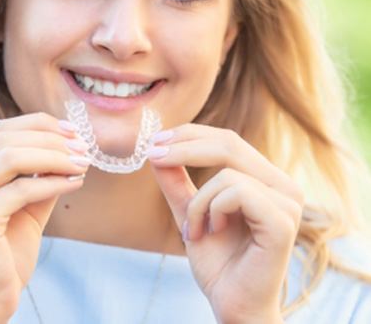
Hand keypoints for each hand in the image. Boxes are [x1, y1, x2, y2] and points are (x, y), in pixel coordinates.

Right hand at [0, 112, 90, 323]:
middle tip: (83, 147)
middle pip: (6, 138)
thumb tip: (70, 145)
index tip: (72, 131)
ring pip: (12, 157)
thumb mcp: (24, 204)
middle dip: (52, 139)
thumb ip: (39, 174)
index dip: (39, 125)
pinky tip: (75, 183)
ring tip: (82, 163)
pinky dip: (54, 182)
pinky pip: (22, 189)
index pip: (0, 130)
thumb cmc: (4, 253)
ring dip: (55, 156)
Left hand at [147, 124, 302, 323]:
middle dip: (184, 146)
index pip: (227, 140)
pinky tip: (213, 232)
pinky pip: (236, 192)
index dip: (190, 134)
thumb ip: (176, 182)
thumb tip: (157, 149)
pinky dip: (212, 210)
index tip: (155, 140)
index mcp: (265, 179)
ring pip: (226, 172)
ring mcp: (287, 202)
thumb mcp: (189, 212)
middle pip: (228, 143)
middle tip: (154, 155)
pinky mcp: (283, 221)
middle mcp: (282, 185)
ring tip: (194, 229)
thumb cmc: (218, 262)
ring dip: (198, 201)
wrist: (233, 306)